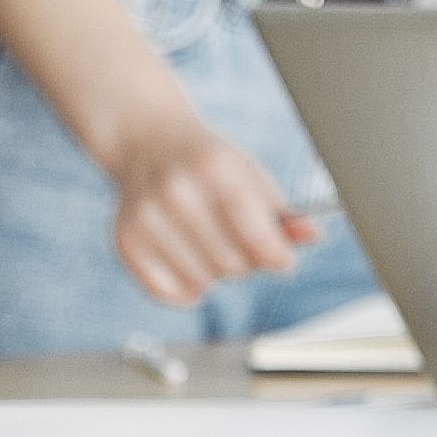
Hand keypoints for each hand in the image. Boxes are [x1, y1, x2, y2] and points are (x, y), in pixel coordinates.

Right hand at [104, 117, 315, 305]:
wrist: (147, 143)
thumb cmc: (209, 163)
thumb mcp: (249, 174)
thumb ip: (281, 211)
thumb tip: (311, 236)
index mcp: (214, 169)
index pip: (255, 233)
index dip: (277, 255)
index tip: (283, 261)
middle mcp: (175, 193)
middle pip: (232, 264)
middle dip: (248, 261)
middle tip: (242, 242)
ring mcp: (145, 219)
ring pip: (204, 282)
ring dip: (217, 273)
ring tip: (212, 243)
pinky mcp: (124, 242)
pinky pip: (170, 293)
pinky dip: (188, 288)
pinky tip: (190, 259)